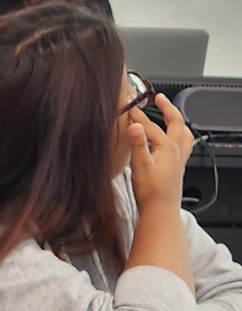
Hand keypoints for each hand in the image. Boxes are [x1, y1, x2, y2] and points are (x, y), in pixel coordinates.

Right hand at [127, 93, 193, 212]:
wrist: (160, 212)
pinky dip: (178, 136)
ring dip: (177, 121)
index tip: (127, 108)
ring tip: (170, 114)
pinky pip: (183, 146)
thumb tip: (134, 124)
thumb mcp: (140, 165)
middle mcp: (176, 151)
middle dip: (168, 107)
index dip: (137, 115)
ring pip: (184, 134)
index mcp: (168, 147)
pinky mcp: (176, 168)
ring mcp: (178, 160)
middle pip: (176, 122)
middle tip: (159, 98)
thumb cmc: (151, 192)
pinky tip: (171, 141)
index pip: (150, 125)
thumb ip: (137, 143)